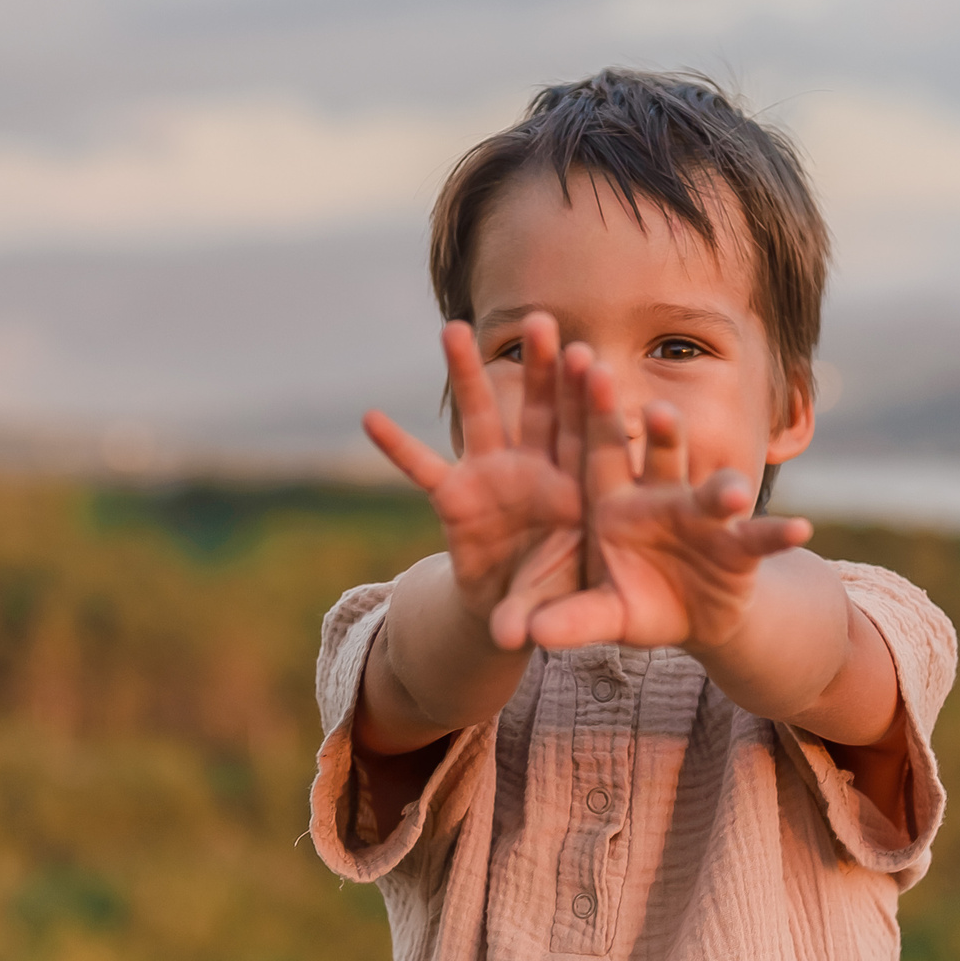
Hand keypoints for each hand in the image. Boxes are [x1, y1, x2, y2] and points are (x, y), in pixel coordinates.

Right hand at [364, 314, 583, 650]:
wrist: (523, 609)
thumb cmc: (559, 595)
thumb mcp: (557, 606)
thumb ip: (539, 613)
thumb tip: (510, 639)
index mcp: (578, 487)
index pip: (587, 438)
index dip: (587, 402)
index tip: (589, 361)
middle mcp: (538, 470)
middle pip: (542, 410)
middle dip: (540, 367)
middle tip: (541, 320)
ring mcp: (494, 476)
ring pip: (483, 418)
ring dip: (467, 377)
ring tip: (454, 329)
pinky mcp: (455, 496)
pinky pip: (423, 468)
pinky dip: (398, 447)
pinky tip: (370, 418)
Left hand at [524, 355, 811, 652]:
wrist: (690, 615)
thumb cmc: (635, 598)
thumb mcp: (601, 613)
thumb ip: (570, 618)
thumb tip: (527, 636)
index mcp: (614, 501)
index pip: (601, 450)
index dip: (596, 412)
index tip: (589, 370)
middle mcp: (660, 497)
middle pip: (660, 457)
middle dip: (662, 434)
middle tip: (657, 411)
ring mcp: (702, 519)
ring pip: (710, 493)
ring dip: (721, 487)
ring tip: (731, 488)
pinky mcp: (739, 548)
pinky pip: (760, 539)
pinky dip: (778, 535)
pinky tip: (800, 529)